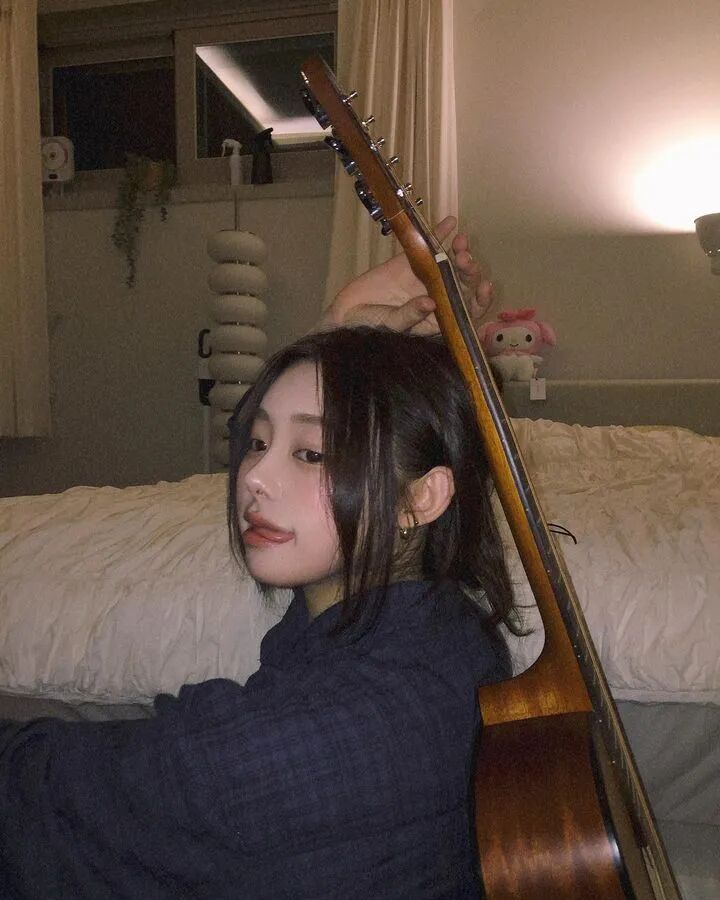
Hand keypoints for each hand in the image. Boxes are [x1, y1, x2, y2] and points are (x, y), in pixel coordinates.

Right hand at [319, 216, 493, 335]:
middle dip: (469, 271)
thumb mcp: (391, 326)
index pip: (469, 310)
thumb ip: (410, 316)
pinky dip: (441, 233)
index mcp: (440, 318)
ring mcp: (427, 278)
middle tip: (463, 260)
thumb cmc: (371, 328)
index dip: (480, 299)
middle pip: (464, 283)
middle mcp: (439, 297)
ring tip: (460, 242)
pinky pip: (430, 246)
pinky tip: (450, 222)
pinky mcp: (411, 261)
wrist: (348, 314)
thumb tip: (430, 303)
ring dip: (460, 251)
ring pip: (452, 263)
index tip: (484, 287)